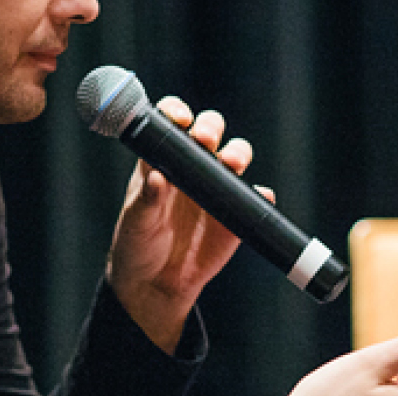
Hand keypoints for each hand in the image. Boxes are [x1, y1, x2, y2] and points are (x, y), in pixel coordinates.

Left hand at [105, 95, 255, 353]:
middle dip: (210, 127)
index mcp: (161, 160)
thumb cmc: (138, 244)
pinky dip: (261, 195)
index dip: (177, 112)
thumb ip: (146, 200)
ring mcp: (216, 186)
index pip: (171, 122)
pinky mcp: (235, 211)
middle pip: (209, 130)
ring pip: (236, 155)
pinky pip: (255, 197)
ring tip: (232, 163)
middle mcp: (191, 165)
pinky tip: (259, 196)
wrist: (156, 284)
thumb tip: (157, 178)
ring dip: (238, 152)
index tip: (180, 119)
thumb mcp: (136, 223)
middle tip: (205, 140)